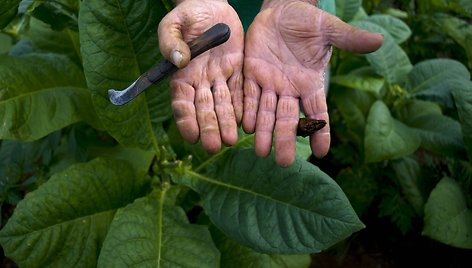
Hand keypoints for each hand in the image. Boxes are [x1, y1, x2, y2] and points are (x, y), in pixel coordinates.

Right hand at [158, 0, 243, 152]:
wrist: (211, 5)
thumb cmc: (188, 14)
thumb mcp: (174, 23)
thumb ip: (171, 41)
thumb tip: (178, 61)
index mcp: (181, 74)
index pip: (182, 102)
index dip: (186, 120)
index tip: (191, 136)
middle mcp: (200, 81)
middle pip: (204, 109)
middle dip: (209, 128)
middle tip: (215, 147)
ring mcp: (219, 77)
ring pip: (223, 105)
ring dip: (226, 123)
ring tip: (231, 141)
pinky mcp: (237, 71)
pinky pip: (240, 92)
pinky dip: (241, 107)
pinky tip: (245, 122)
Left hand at [242, 0, 382, 166]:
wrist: (282, 9)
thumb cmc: (307, 20)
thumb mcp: (328, 28)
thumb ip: (349, 38)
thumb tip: (379, 41)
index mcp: (310, 82)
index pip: (318, 113)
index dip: (321, 132)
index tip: (322, 152)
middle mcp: (290, 88)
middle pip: (289, 119)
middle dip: (286, 140)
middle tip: (283, 162)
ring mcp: (270, 82)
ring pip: (266, 112)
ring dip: (264, 132)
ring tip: (261, 152)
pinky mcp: (252, 73)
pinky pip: (248, 94)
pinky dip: (247, 110)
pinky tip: (245, 127)